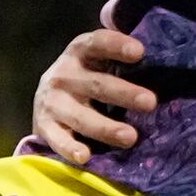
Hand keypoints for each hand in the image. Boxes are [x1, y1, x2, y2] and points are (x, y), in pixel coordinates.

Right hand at [27, 26, 159, 164]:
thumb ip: (117, 49)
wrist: (45, 102)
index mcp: (79, 53)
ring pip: (82, 117)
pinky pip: (58, 140)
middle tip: (151, 102)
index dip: (116, 46)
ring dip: (106, 128)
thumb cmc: (86, 78)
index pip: (97, 43)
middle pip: (96, 84)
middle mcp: (64, 75)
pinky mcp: (45, 127)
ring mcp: (53, 103)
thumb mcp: (97, 59)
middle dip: (124, 93)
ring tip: (131, 137)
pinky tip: (86, 156)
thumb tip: (145, 38)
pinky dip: (70, 148)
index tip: (140, 52)